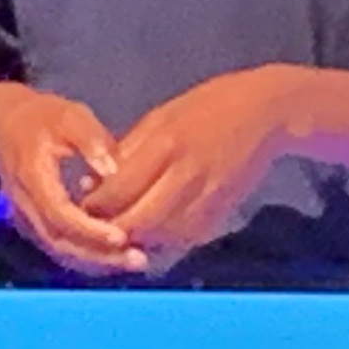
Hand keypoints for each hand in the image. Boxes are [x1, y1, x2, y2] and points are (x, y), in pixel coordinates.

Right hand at [0, 81, 140, 277]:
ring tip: (133, 261)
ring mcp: (26, 215)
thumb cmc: (42, 117)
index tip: (121, 237)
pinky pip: (59, 245)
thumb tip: (113, 170)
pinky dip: (86, 254)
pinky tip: (115, 255)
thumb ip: (91, 140)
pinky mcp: (34, 221)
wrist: (4, 124)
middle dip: (98, 255)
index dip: (89, 229)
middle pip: (59, 241)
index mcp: (32, 176)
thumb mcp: (70, 116)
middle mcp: (25, 203)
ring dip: (95, 260)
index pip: (59, 213)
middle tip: (137, 260)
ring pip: (59, 248)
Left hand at [81, 66, 303, 266]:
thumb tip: (91, 185)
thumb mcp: (161, 117)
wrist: (267, 112)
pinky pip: (183, 239)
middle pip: (136, 221)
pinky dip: (161, 242)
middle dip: (110, 230)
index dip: (94, 206)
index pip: (117, 191)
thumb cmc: (208, 107)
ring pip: (159, 237)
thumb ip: (126, 152)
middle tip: (95, 228)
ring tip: (118, 233)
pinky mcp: (221, 214)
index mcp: (165, 144)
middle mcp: (186, 175)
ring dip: (135, 240)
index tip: (82, 206)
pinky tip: (150, 233)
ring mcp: (206, 198)